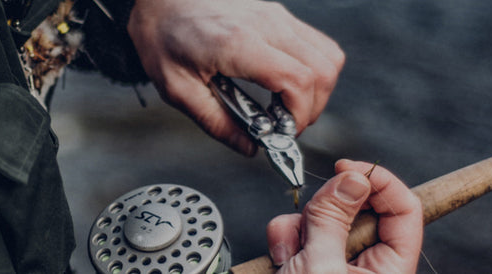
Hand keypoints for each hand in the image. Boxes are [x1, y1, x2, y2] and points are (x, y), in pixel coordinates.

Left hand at [128, 0, 343, 155]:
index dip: (298, 115)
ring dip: (318, 89)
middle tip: (285, 125)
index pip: (297, 80)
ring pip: (328, 55)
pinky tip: (287, 84)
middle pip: (322, 70)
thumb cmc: (163, 37)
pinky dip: (315, 69)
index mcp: (238, 44)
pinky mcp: (278, 15)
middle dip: (312, 108)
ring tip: (288, 106)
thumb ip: (216, 123)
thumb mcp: (178, 90)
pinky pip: (317, 43)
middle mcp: (265, 25)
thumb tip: (249, 147)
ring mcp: (276, 16)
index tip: (282, 132)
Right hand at [266, 160, 422, 272]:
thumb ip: (333, 220)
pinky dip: (285, 241)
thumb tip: (352, 179)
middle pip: (355, 207)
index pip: (404, 209)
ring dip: (298, 230)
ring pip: (322, 218)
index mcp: (388, 269)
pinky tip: (281, 261)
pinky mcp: (311, 264)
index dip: (379, 181)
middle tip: (310, 225)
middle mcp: (367, 263)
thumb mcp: (320, 267)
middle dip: (323, 210)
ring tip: (290, 258)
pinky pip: (300, 233)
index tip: (347, 168)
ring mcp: (338, 262)